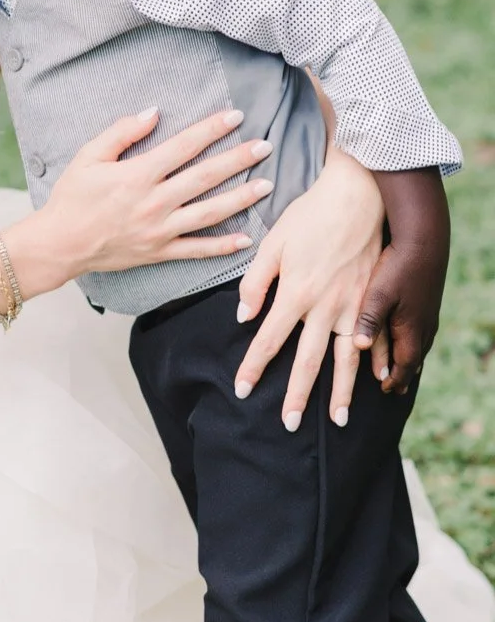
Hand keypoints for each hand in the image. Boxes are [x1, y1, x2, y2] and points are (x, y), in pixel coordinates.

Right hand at [16, 106, 275, 293]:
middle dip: (238, 159)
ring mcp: (160, 230)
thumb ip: (121, 132)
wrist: (60, 244)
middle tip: (265, 146)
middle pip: (205, 177)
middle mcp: (155, 202)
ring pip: (209, 212)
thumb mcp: (88, 156)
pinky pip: (197, 250)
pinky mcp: (159, 252)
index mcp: (138, 174)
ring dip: (241, 198)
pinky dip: (222, 246)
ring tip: (266, 185)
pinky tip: (246, 239)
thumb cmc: (72, 197)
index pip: (184, 146)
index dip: (212, 129)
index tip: (236, 116)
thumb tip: (153, 112)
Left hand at [234, 146, 383, 428]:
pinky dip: (377, 363)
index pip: (268, 341)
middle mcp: (325, 307)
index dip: (253, 368)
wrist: (357, 195)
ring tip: (337, 420)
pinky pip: (376, 339)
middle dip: (296, 396)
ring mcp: (354, 306)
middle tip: (288, 425)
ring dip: (341, 392)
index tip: (242, 391)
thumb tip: (242, 318)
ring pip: (346, 359)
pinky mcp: (375, 299)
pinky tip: (379, 384)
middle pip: (307, 361)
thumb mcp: (272, 244)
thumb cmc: (309, 216)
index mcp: (295, 294)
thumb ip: (255, 283)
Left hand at [354, 168, 449, 393]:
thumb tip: (360, 347)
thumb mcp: (378, 292)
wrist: (425, 235)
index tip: (384, 390)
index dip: (394, 379)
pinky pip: (421, 327)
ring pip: (419, 343)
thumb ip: (368, 319)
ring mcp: (427, 311)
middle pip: (412, 358)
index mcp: (410, 328)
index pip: (403, 364)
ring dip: (408, 357)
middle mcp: (422, 324)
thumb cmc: (397, 263)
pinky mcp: (426, 297)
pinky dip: (413, 338)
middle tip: (393, 388)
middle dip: (401, 374)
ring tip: (401, 367)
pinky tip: (409, 334)